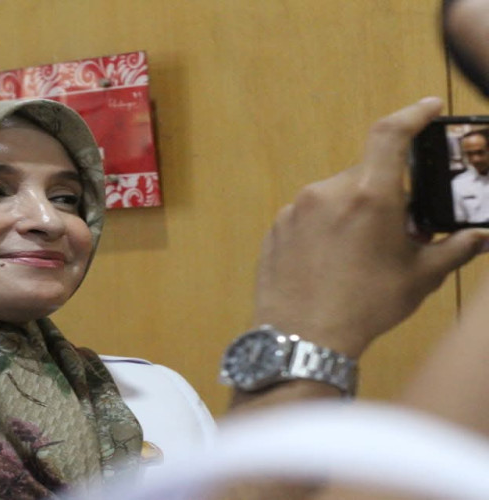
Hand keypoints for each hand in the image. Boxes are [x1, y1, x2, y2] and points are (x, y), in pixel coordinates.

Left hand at [254, 97, 488, 357]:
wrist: (302, 338)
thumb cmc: (365, 307)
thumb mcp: (419, 278)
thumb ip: (453, 249)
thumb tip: (479, 238)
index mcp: (369, 195)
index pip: (390, 135)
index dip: (412, 114)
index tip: (428, 108)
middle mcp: (328, 193)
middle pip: (364, 175)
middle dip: (385, 194)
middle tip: (398, 228)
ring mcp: (296, 210)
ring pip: (335, 197)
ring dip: (353, 213)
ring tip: (361, 255)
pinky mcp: (276, 228)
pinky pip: (308, 217)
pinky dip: (325, 229)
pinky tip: (332, 264)